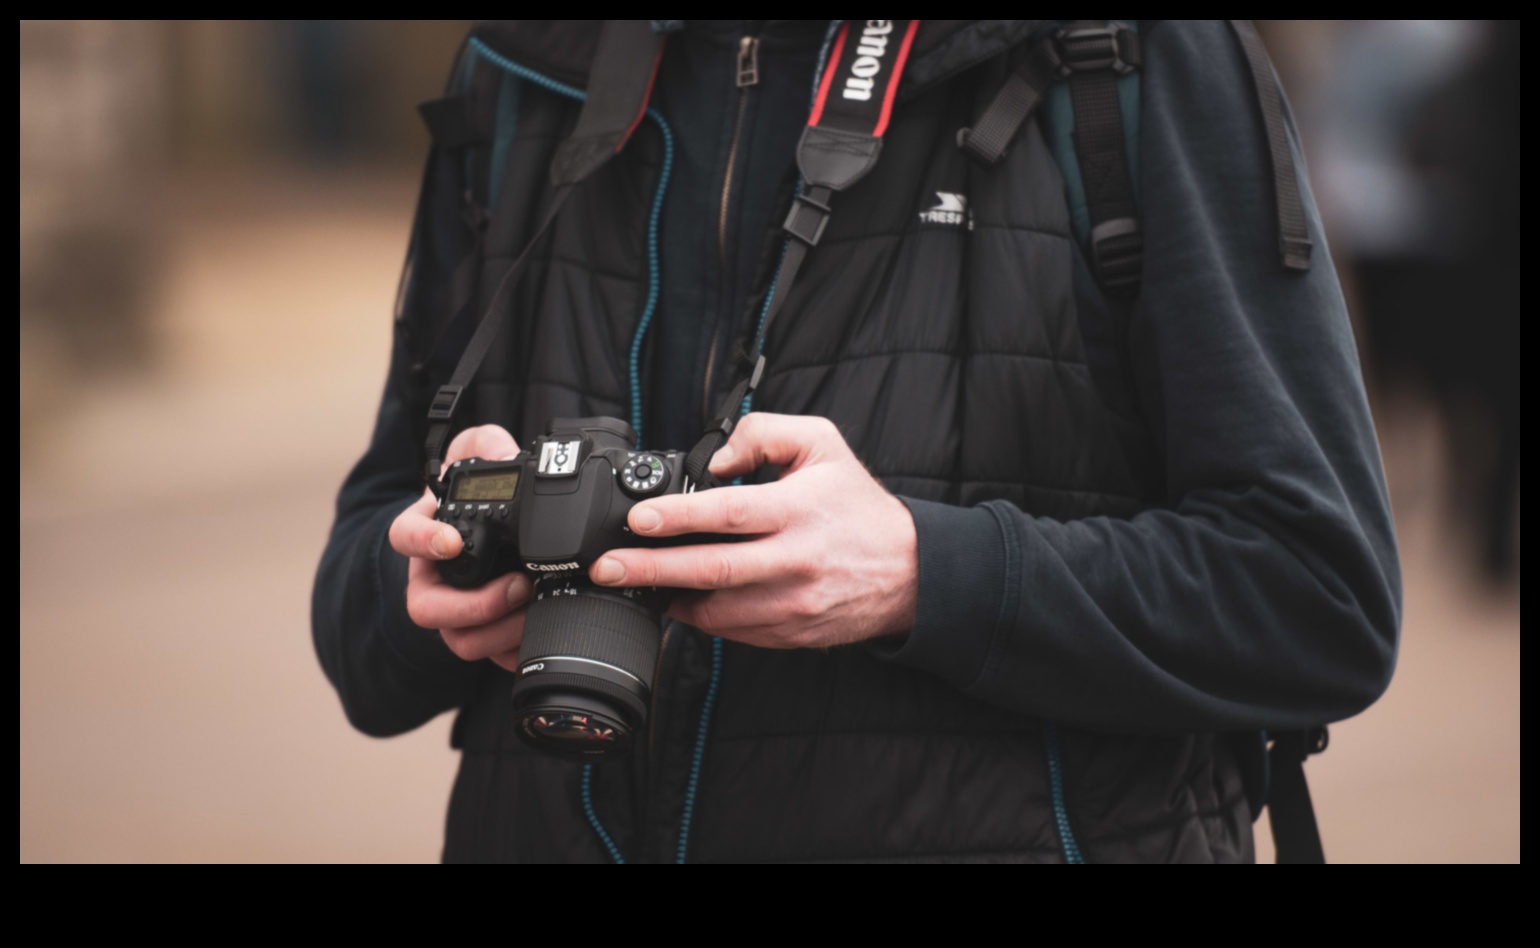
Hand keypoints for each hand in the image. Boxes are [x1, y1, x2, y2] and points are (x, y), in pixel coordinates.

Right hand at [388, 425, 530, 671]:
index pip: (403, 537)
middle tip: (518, 586)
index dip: (422, 543)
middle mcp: (432, 578)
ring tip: (533, 609)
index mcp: (424, 533)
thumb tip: (505, 453)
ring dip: (498, 632)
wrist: (495, 530)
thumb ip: (487, 445)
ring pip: (458, 640)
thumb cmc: (476, 494)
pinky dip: (512, 653)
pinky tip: (538, 637)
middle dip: (473, 605)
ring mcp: (454, 610)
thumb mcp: (478, 456)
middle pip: (426, 609)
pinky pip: (489, 657)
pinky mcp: (481, 633)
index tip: (450, 542)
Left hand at [589, 413, 917, 648]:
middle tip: (608, 567)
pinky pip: (734, 631)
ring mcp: (793, 603)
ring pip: (719, 609)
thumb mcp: (823, 444)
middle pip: (713, 570)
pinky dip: (702, 617)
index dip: (679, 517)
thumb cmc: (857, 507)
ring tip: (634, 584)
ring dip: (670, 598)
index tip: (638, 519)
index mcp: (800, 510)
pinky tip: (680, 600)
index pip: (731, 513)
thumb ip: (764, 434)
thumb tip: (712, 462)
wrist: (909, 571)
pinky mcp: (791, 633)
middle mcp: (796, 561)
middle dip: (652, 569)